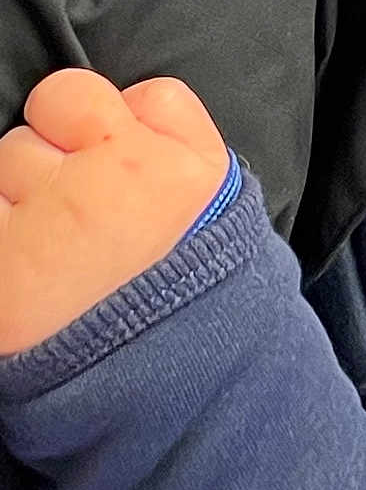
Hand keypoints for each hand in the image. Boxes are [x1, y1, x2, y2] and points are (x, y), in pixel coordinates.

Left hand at [0, 69, 229, 354]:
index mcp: (175, 169)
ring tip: (52, 245)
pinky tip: (26, 266)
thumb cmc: (191, 300)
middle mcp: (108, 183)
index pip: (132, 91)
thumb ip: (179, 141)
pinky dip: (1, 233)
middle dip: (60, 146)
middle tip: (82, 208)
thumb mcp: (221, 205)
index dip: (115, 122)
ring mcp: (42, 223)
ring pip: (6, 154)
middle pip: (57, 105)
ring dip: (20, 189)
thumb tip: (127, 106)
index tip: (118, 158)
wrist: (163, 398)